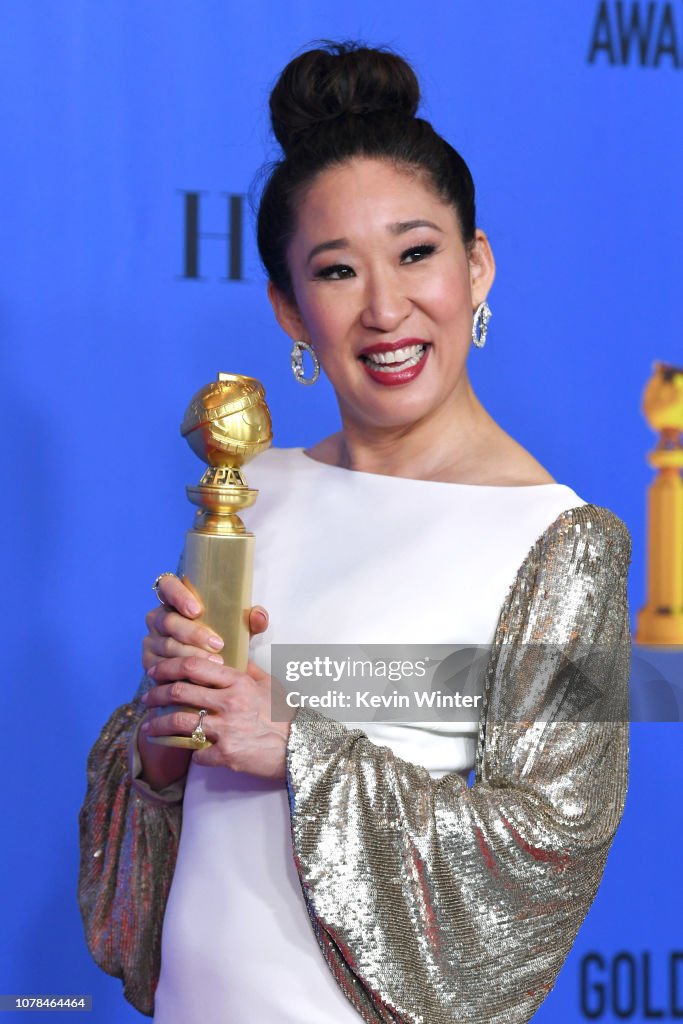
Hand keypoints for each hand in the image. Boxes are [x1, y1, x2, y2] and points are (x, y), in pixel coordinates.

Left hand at [141, 656, 293, 780]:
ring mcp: (227, 730)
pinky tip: (186, 752)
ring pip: (179, 723)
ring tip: (148, 729)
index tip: (154, 672)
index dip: (168, 667)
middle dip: (155, 695)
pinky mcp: (227, 755)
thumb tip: (231, 656)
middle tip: (145, 699)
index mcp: (237, 682)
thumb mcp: (269, 685)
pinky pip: (197, 754)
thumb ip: (246, 670)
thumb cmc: (286, 715)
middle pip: (179, 692)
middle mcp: (229, 702)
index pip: (193, 666)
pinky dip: (189, 753)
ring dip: (158, 726)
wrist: (303, 747)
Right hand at [143, 573, 268, 672]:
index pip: (168, 586)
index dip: (178, 596)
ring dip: (191, 655)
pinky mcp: (150, 662)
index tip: (197, 610)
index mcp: (174, 598)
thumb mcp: (236, 628)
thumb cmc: (222, 638)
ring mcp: (151, 640)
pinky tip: (196, 677)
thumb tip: (258, 615)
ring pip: (166, 645)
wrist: (210, 667)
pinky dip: (180, 672)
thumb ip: (250, 620)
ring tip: (215, 661)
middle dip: (193, 633)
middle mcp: (158, 617)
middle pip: (168, 621)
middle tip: (218, 644)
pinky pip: (161, 667)